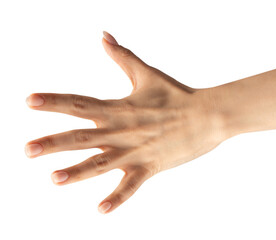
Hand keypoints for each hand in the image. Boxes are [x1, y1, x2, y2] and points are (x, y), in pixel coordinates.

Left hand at [25, 32, 224, 213]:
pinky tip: (101, 210)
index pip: (80, 103)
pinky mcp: (150, 166)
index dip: (53, 101)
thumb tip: (104, 36)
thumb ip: (122, 56)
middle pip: (82, 137)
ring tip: (54, 179)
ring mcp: (136, 150)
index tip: (29, 101)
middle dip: (53, 143)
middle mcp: (122, 130)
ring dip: (78, 172)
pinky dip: (117, 197)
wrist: (207, 114)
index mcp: (118, 108)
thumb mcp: (147, 74)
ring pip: (101, 163)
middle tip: (27, 150)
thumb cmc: (177, 94)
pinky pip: (131, 185)